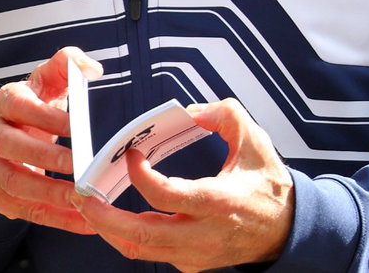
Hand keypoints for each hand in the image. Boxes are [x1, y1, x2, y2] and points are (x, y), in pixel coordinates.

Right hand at [0, 46, 102, 233]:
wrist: (2, 142)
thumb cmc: (33, 111)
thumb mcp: (46, 83)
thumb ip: (66, 65)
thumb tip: (90, 67)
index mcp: (4, 103)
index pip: (18, 105)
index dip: (44, 116)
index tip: (74, 126)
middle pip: (10, 146)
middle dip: (43, 157)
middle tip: (78, 165)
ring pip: (14, 183)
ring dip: (50, 194)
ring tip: (83, 199)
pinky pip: (25, 211)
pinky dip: (56, 219)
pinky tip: (85, 222)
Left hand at [76, 98, 294, 271]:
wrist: (288, 230)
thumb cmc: (268, 185)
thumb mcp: (254, 142)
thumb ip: (223, 115)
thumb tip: (189, 110)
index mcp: (218, 203)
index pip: (165, 196)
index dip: (140, 175)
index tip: (131, 154)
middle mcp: (204, 234)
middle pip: (142, 236)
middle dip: (103, 217)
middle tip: (81, 194)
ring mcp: (196, 254)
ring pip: (141, 250)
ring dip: (108, 229)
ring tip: (87, 205)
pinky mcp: (191, 262)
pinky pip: (150, 253)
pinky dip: (126, 236)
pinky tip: (112, 215)